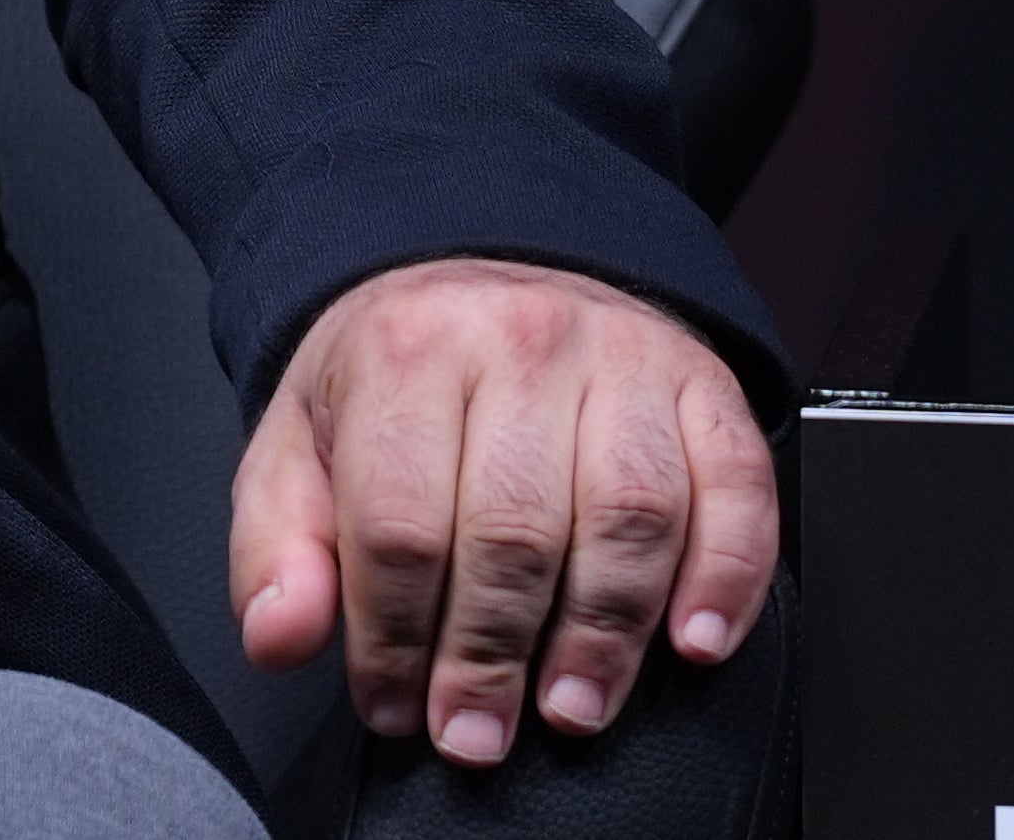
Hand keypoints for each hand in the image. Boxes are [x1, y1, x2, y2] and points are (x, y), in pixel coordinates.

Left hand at [230, 255, 777, 763]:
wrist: (482, 280)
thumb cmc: (394, 378)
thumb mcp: (300, 443)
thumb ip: (277, 546)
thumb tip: (278, 636)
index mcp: (405, 350)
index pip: (401, 524)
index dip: (396, 637)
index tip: (395, 708)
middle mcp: (520, 340)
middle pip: (514, 531)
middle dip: (493, 656)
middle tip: (478, 733)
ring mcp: (623, 357)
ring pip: (629, 516)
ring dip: (604, 635)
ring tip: (571, 708)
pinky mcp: (705, 386)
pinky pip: (736, 490)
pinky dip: (726, 577)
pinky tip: (692, 643)